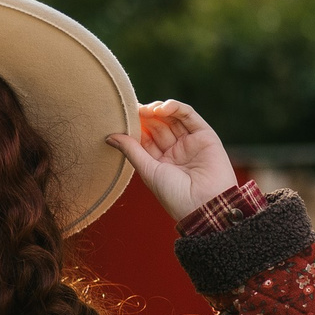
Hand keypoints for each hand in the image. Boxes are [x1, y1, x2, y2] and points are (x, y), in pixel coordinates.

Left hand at [108, 101, 235, 223]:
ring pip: (173, 118)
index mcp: (161, 163)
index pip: (146, 139)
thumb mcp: (148, 171)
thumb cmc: (175, 195)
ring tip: (146, 110)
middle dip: (145, 117)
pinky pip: (190, 116)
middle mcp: (176, 151)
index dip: (135, 127)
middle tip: (133, 110)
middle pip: (158, 126)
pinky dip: (176, 108)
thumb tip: (109, 136)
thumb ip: (131, 150)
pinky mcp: (206, 136)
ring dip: (158, 110)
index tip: (122, 118)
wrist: (206, 206)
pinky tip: (162, 109)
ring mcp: (191, 143)